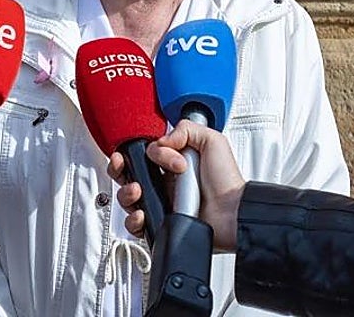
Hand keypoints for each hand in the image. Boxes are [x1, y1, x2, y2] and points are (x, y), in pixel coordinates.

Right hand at [108, 120, 243, 250]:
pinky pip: (136, 224)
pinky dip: (134, 219)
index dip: (136, 152)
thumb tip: (162, 140)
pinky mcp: (162, 224)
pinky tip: (143, 213)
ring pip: (128, 199)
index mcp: (174, 162)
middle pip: (129, 175)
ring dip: (127, 193)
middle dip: (121, 170)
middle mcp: (165, 183)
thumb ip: (186, 129)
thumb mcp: (212, 141)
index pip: (143, 154)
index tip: (143, 154)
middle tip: (128, 170)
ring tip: (139, 191)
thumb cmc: (227, 181)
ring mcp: (162, 204)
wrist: (233, 213)